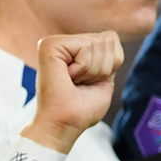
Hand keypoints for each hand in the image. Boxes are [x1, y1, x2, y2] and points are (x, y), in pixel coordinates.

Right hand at [20, 31, 123, 152]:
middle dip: (103, 67)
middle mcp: (63, 42)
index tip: (90, 82)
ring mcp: (55, 42)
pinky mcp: (49, 45)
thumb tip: (111, 36)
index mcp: (74, 48)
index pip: (111, 38)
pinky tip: (68, 77)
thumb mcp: (104, 78)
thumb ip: (109, 56)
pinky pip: (86, 47)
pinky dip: (84, 68)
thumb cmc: (82, 109)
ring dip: (93, 71)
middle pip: (107, 39)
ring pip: (98, 43)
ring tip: (73, 82)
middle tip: (81, 84)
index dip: (111, 64)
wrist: (65, 124)